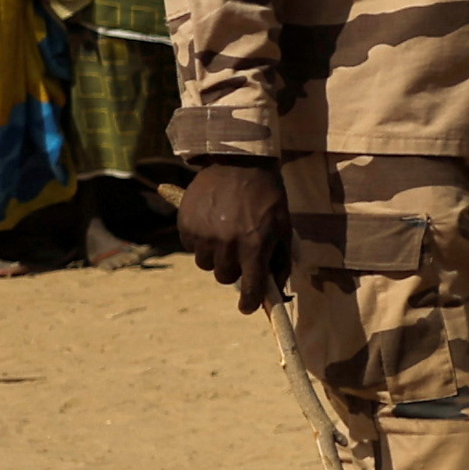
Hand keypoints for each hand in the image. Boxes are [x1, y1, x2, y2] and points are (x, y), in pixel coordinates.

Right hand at [177, 159, 289, 310]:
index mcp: (254, 244)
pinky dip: (200, 242)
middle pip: (225, 278)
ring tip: (226, 234)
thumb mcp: (283, 226)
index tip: (247, 307)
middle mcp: (227, 243)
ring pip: (206, 264)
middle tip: (240, 253)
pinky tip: (211, 223)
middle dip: (235, 270)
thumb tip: (276, 288)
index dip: (250, 301)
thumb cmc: (267, 196)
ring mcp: (203, 235)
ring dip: (216, 256)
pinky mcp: (185, 225)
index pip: (251, 285)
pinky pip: (191, 248)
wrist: (238, 162)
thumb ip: (279, 259)